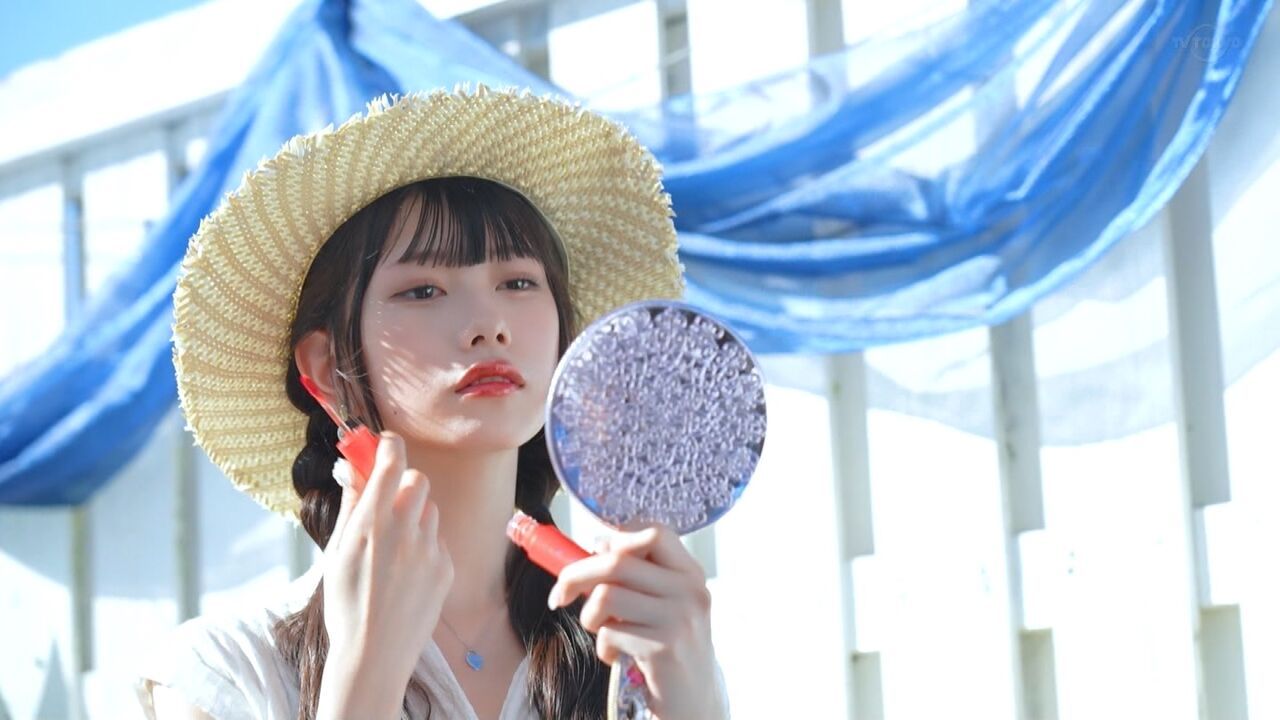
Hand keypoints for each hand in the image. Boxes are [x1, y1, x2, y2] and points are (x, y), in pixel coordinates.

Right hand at [318, 433, 453, 718]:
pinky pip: (437, 540)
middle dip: (403, 483)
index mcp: (371, 524)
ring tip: (392, 549)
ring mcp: (429, 550)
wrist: (373, 653)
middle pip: (418, 480)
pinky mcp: (446, 568)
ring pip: (429, 511)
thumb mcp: (337, 550)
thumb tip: (353, 464)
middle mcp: (404, 532)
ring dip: (414, 517)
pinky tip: (405, 573)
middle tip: (387, 502)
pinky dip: (424, 546)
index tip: (384, 445)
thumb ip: (351, 503)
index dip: (389, 447)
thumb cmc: (346, 601)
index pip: (392, 462)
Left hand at [547, 526, 726, 719]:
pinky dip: (602, 646)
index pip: (654, 532)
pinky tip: (615, 656)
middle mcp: (690, 591)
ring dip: (590, 616)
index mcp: (690, 574)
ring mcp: (680, 619)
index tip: (595, 554)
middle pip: (617, 560)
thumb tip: (599, 544)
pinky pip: (609, 632)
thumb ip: (637, 575)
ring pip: (607, 594)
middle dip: (576, 575)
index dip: (616, 538)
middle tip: (560, 594)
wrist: (694, 702)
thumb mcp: (662, 605)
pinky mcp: (664, 648)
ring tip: (601, 631)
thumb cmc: (668, 649)